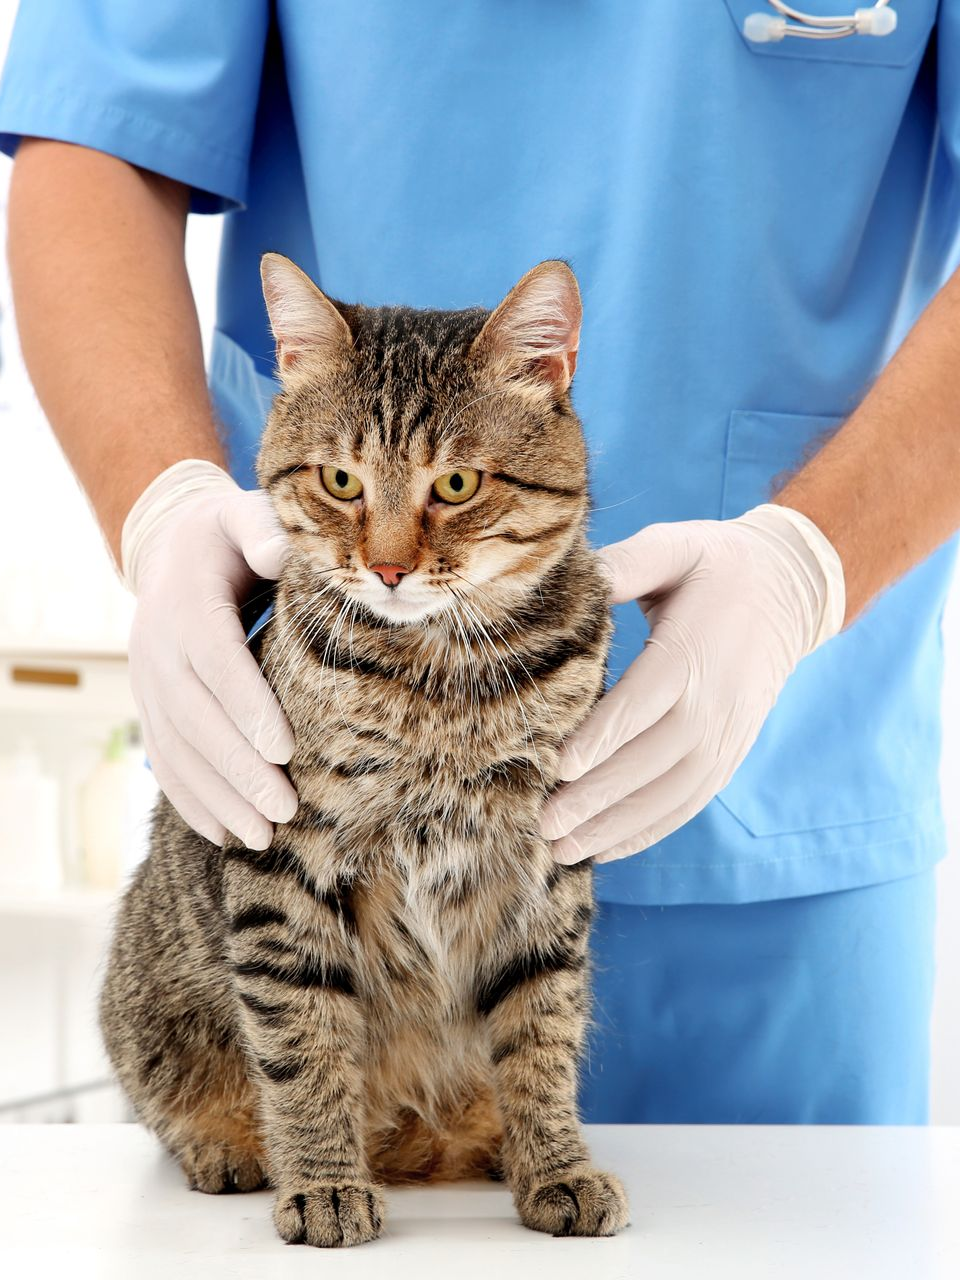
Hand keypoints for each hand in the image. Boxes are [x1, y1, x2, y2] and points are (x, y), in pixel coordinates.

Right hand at [123, 460, 297, 848]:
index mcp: (186, 604)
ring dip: (219, 798)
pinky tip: (224, 834)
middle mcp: (158, 650)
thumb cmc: (227, 536)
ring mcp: (148, 685)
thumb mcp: (243, 515)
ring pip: (179, 751)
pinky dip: (191, 801)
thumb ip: (262, 528)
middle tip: (285, 809)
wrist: (170, 549)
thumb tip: (279, 551)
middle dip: (240, 769)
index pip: (216, 661)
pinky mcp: (151, 709)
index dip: (246, 706)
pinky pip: (165, 761)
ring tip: (265, 836)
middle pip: (197, 719)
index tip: (283, 748)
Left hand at [541, 503, 844, 864]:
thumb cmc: (715, 565)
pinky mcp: (730, 754)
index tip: (560, 767)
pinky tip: (605, 849)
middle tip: (544, 822)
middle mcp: (714, 704)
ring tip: (561, 851)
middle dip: (596, 796)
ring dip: (616, 826)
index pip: (643, 703)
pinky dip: (648, 830)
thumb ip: (625, 563)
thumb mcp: (674, 546)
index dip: (602, 738)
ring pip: (669, 794)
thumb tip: (576, 575)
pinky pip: (688, 802)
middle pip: (651, 761)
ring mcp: (726, 736)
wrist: (789, 590)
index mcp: (692, 652)